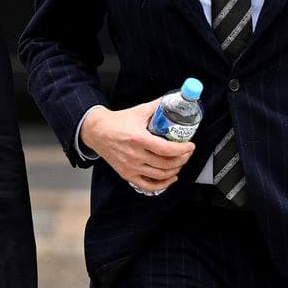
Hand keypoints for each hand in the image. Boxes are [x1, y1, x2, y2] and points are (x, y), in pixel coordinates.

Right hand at [81, 99, 195, 193]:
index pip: (166, 149)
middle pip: (165, 164)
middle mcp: (134, 155)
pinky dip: (162, 185)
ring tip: (180, 163)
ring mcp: (130, 167)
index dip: (182, 149)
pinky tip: (170, 178)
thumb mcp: (138, 111)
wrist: (97, 131)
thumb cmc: (116, 122)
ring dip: (175, 170)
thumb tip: (173, 102)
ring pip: (160, 175)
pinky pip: (148, 185)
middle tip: (187, 153)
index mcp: (138, 138)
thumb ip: (157, 106)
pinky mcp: (127, 174)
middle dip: (182, 159)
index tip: (190, 146)